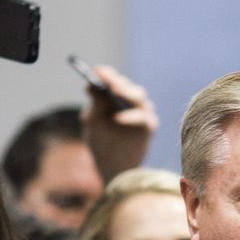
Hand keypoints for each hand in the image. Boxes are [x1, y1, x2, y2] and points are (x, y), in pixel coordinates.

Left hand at [81, 64, 157, 183]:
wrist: (112, 169)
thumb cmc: (101, 144)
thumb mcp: (92, 123)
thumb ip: (94, 105)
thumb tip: (91, 85)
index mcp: (115, 98)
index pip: (113, 80)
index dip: (106, 74)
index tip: (95, 70)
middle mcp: (130, 102)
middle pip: (126, 85)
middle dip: (116, 81)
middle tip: (104, 78)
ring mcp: (142, 113)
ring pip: (138, 96)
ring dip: (125, 92)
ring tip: (113, 91)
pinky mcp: (149, 126)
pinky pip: (142, 117)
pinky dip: (130, 117)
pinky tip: (117, 119)